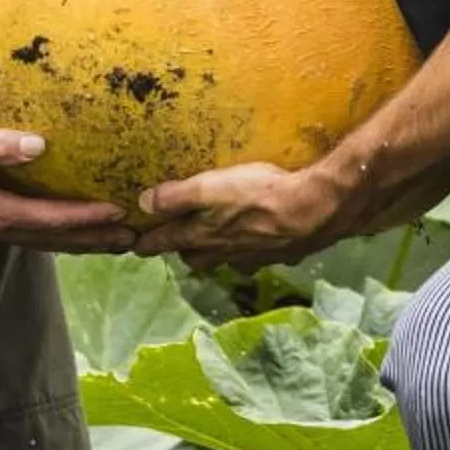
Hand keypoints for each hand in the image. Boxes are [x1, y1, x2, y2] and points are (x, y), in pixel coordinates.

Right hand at [0, 119, 136, 250]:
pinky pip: (28, 234)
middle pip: (53, 240)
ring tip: (113, 241)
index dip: (85, 218)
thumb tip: (37, 145)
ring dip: (78, 242)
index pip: (49, 218)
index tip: (119, 214)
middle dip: (93, 240)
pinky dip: (55, 234)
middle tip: (133, 241)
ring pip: (42, 241)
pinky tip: (67, 229)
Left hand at [135, 158, 359, 266]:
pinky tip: (257, 242)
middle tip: (177, 240)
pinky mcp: (278, 255)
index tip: (136, 247)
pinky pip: (255, 258)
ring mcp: (252, 257)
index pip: (167, 242)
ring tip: (214, 243)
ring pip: (224, 260)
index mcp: (203, 236)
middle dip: (183, 249)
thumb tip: (143, 203)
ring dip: (215, 254)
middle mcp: (224, 252)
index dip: (149, 243)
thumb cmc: (259, 195)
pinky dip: (249, 252)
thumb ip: (176, 196)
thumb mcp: (210, 188)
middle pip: (194, 257)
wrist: (313, 212)